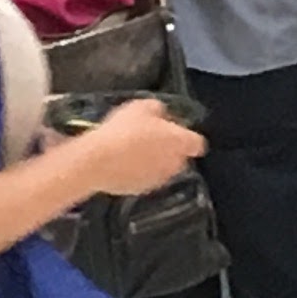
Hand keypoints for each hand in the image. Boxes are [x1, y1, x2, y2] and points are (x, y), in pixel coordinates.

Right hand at [69, 97, 206, 198]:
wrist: (99, 161)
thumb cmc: (124, 129)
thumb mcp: (141, 106)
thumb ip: (158, 110)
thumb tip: (161, 114)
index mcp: (180, 142)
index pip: (197, 143)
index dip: (187, 136)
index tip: (174, 130)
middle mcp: (174, 164)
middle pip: (180, 158)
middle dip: (170, 150)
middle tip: (151, 138)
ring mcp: (158, 180)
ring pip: (162, 170)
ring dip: (154, 162)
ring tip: (133, 150)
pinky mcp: (140, 191)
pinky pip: (145, 180)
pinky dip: (138, 173)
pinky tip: (122, 164)